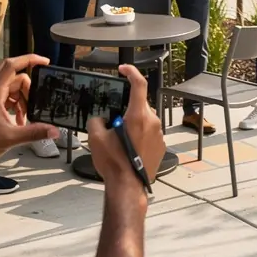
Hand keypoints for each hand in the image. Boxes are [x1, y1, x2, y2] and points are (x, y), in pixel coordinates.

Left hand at [0, 54, 57, 163]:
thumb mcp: (10, 138)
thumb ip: (34, 133)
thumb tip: (54, 131)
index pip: (12, 66)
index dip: (29, 59)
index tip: (44, 61)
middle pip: (14, 77)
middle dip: (27, 88)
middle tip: (34, 104)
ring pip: (10, 87)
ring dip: (21, 99)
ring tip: (25, 117)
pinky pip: (4, 95)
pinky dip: (13, 104)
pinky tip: (17, 119)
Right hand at [88, 65, 165, 186]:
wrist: (128, 187)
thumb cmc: (114, 163)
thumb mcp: (96, 138)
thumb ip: (96, 120)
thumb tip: (100, 118)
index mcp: (137, 115)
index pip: (138, 84)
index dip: (131, 72)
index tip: (124, 69)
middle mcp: (152, 121)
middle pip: (140, 104)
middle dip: (127, 108)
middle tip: (114, 121)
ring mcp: (159, 134)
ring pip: (145, 119)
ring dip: (134, 123)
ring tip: (120, 139)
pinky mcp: (161, 145)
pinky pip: (150, 133)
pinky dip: (140, 135)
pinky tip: (129, 148)